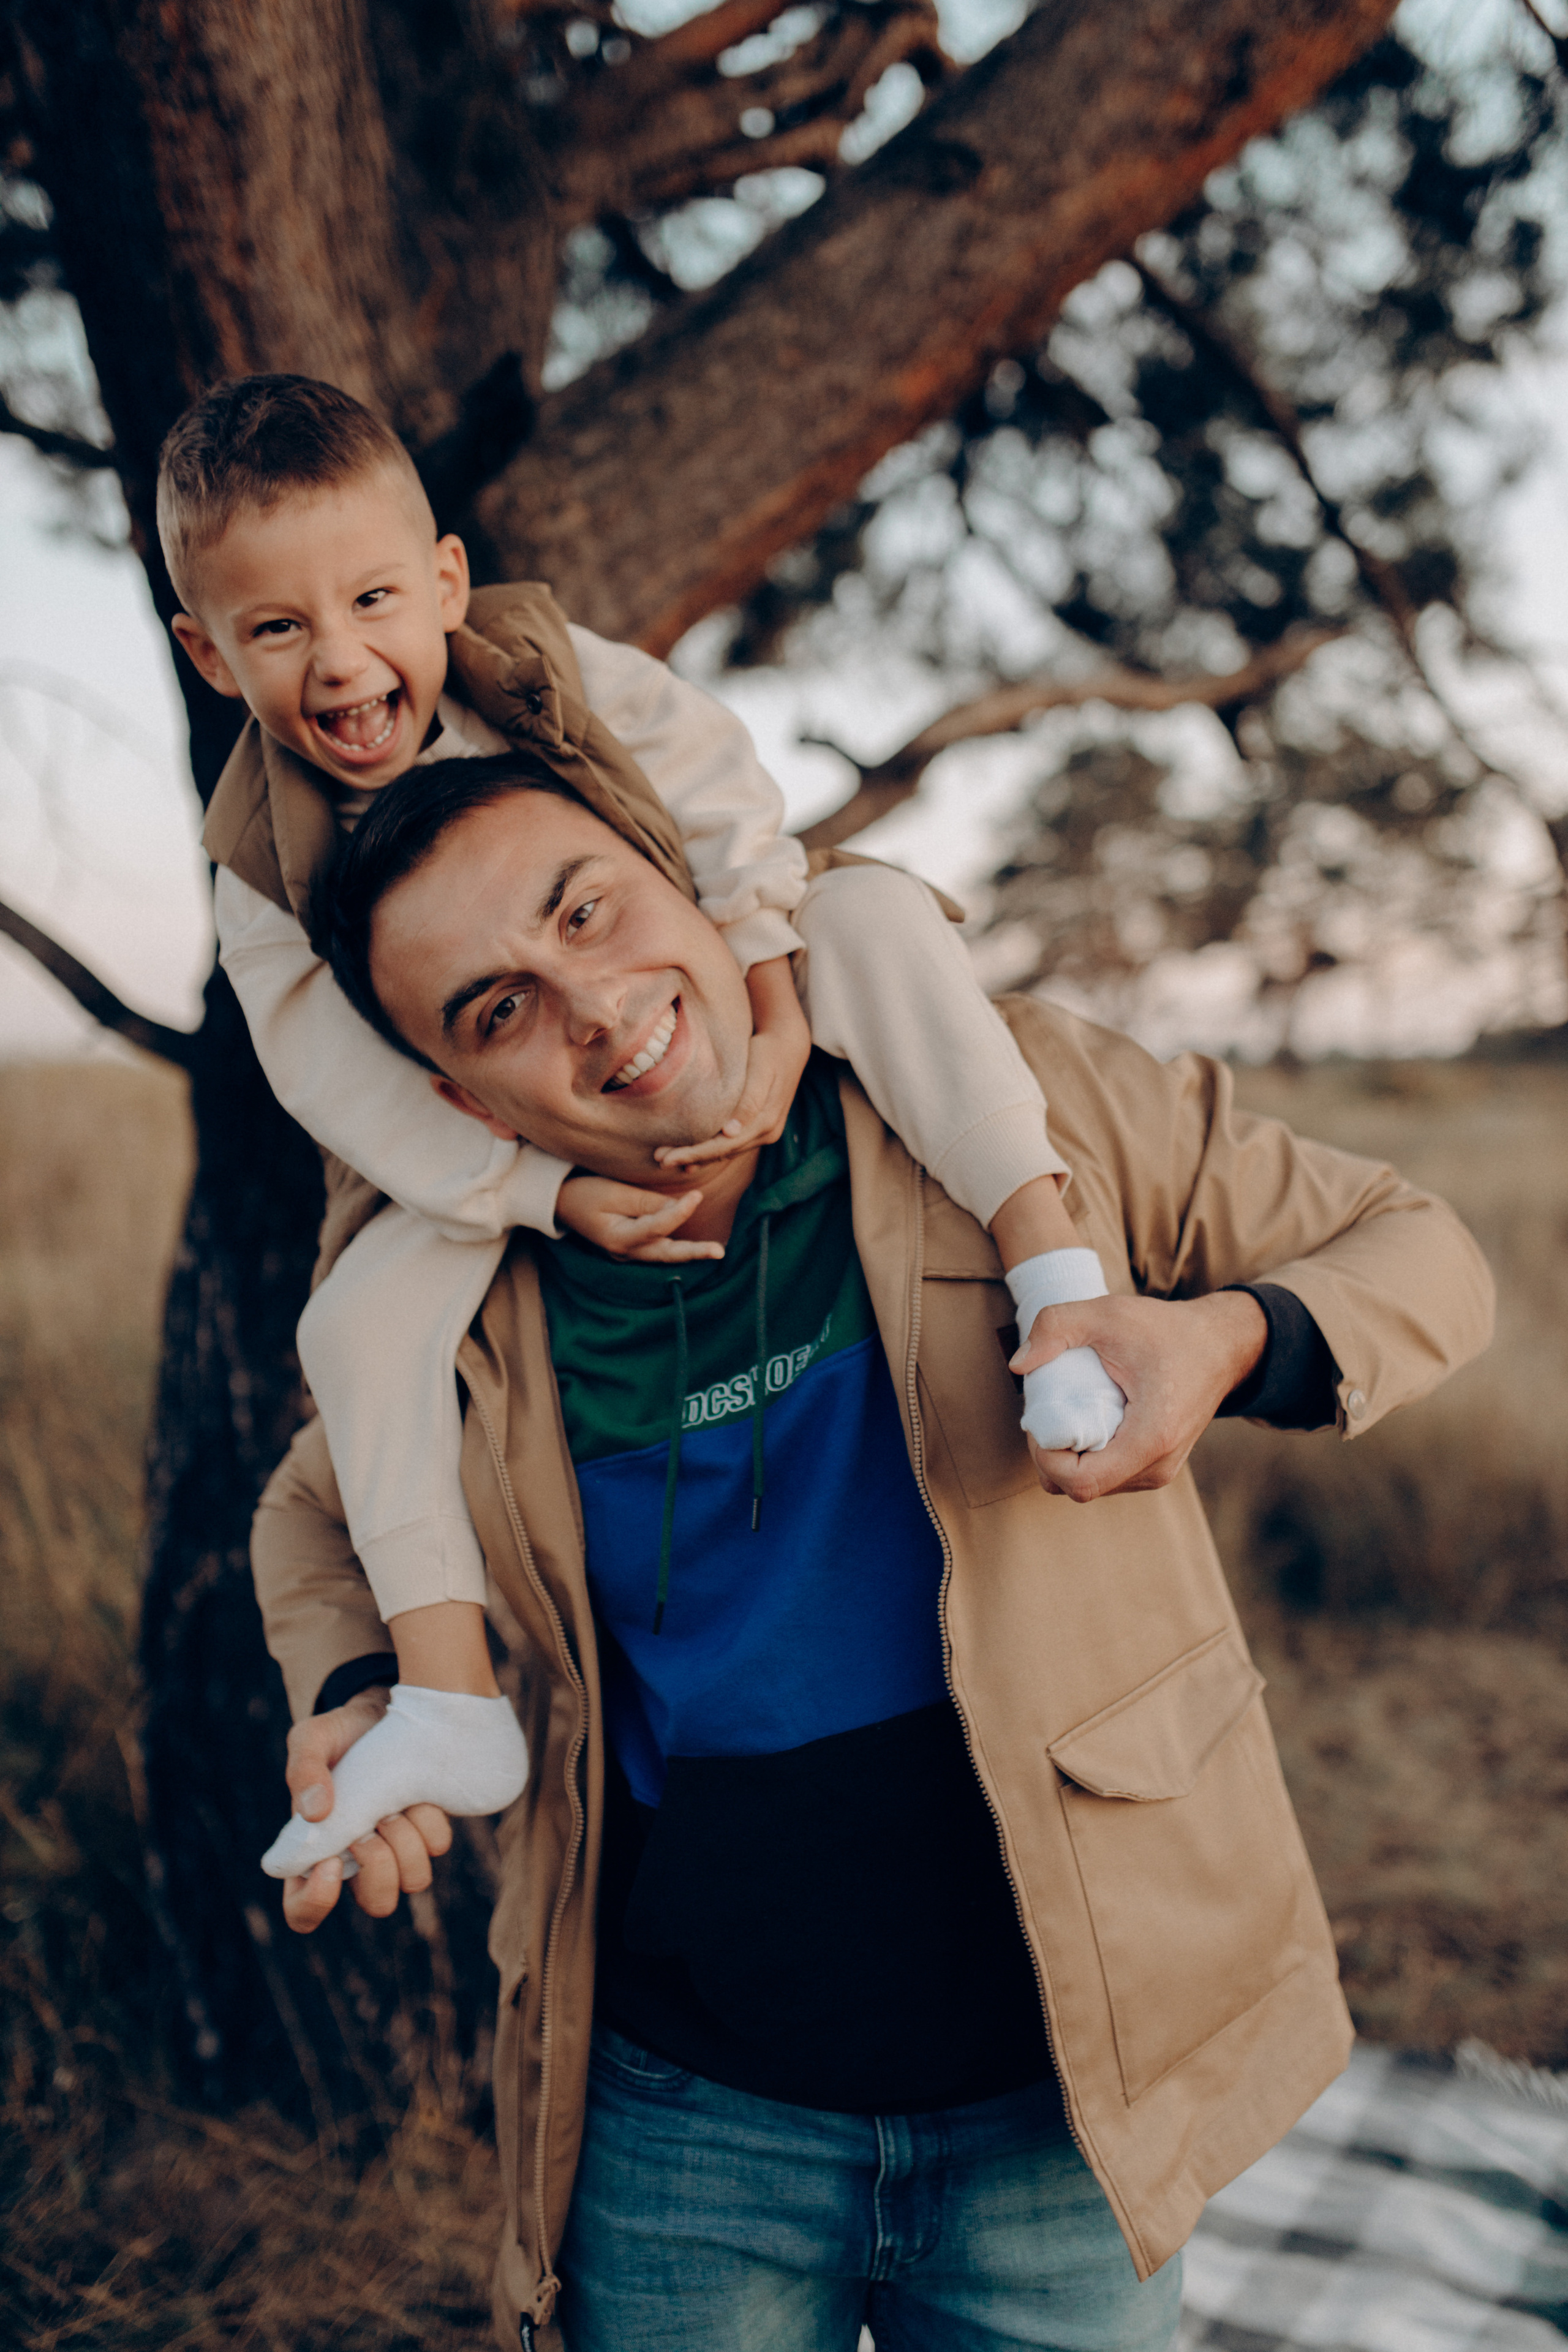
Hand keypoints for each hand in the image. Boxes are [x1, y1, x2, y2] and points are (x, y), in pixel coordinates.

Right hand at [278, 1690, 453, 1933]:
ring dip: (405, 1839)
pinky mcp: (427, 1830)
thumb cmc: (339, 1734)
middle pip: (377, 1902)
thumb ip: (303, 1770)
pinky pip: (437, 1843)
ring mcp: (396, 1848)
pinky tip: (414, 1793)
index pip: (302, 1912)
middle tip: (370, 1825)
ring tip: (393, 1804)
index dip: (315, 1903)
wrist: (383, 1712)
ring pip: (414, 1879)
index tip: (330, 1864)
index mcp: (315, 1852)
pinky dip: (427, 1818)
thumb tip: (316, 1814)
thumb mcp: (310, 1740)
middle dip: (378, 1864)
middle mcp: (357, 1861)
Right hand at [557, 1173, 724, 1263]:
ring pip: (664, 1254)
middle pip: (665, 1253)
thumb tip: (676, 1208)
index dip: (679, 1212)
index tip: (697, 1196)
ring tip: (714, 1251)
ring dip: (689, 1252)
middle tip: (718, 1252)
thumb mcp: (613, 1192)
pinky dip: (675, 1246)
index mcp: (618, 1237)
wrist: (561, 1204)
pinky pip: (657, 1249)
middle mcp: (625, 1252)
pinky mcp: (632, 1248)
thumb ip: (645, 1202)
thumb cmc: (585, 1192)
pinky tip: (695, 1245)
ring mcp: (628, 1254)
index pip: (656, 1227)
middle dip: (693, 1252)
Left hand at [654, 955, 809, 1170]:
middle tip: (659, 1160)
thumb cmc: (768, 1051)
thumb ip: (749, 1100)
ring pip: (726, 1152)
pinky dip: (710, 1150)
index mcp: (765, 1122)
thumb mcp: (760, 1070)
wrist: (788, 1045)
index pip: (724, 1146)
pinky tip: (690, 1153)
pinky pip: (731, 1145)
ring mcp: (764, 1133)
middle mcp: (767, 1133)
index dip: (694, 1153)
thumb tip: (730, 1131)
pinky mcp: (758, 1127)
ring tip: (667, 1158)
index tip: (666, 1158)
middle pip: (722, 1153)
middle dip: (690, 1157)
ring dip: (698, 1157)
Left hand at [1011, 1291, 1267, 1503]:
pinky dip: (1085, 1457)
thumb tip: (1018, 1365)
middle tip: (1044, 1414)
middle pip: (1081, 1490)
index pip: (1082, 1482)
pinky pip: (1108, 1477)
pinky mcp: (1157, 1467)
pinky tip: (1082, 1423)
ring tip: (1063, 1414)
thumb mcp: (1108, 1312)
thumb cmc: (1167, 1330)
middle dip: (1049, 1458)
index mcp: (1151, 1438)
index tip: (1037, 1421)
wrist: (1220, 1346)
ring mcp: (1160, 1471)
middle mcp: (1158, 1465)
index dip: (1046, 1459)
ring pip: (1092, 1487)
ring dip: (1065, 1459)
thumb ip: (1056, 1325)